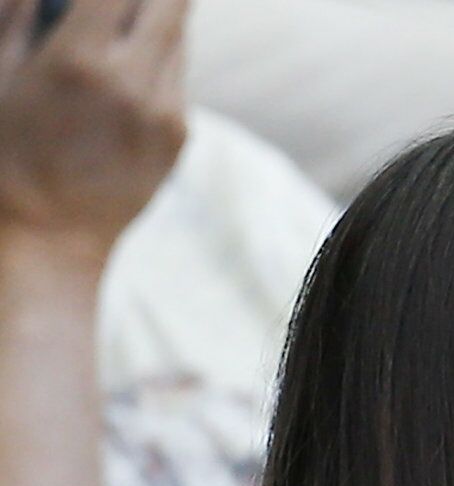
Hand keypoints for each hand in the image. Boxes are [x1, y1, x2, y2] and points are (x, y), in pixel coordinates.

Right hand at [0, 0, 187, 259]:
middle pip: (172, 4)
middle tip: (122, 4)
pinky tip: (124, 79)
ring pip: (178, 40)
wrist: (48, 237)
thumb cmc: (5, 154)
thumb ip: (21, 15)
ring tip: (119, 33)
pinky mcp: (181, 137)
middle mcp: (133, 82)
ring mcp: (165, 112)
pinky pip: (178, 82)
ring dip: (155, 24)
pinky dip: (158, 66)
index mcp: (79, 60)